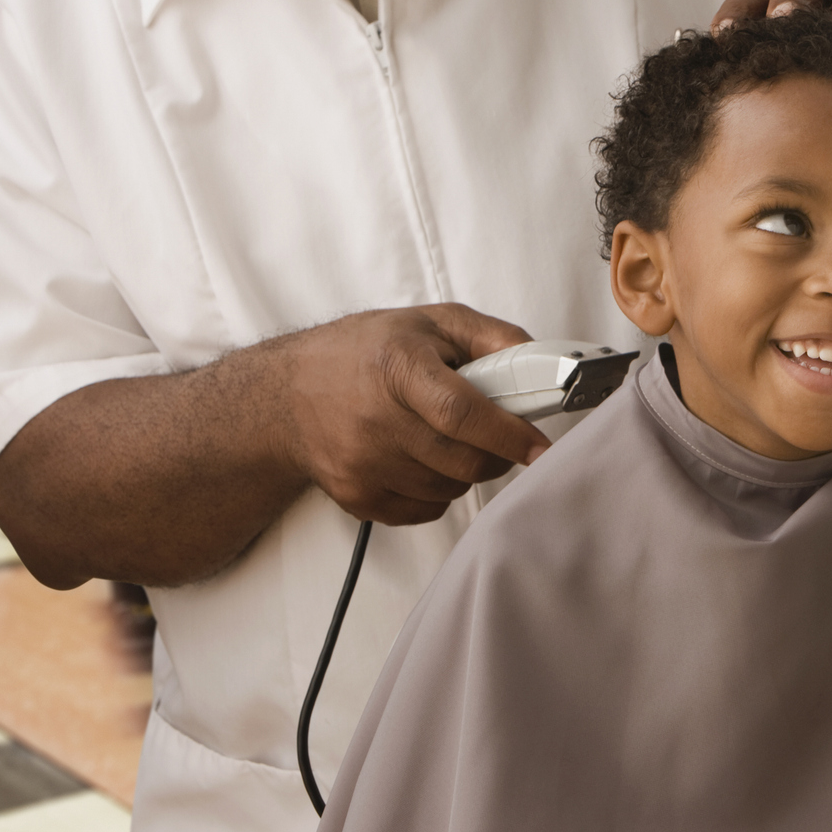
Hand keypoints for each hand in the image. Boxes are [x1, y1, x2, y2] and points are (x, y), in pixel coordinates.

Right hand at [276, 304, 548, 525]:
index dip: (508, 434)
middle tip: (499, 436)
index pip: (461, 413)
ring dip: (466, 469)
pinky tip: (421, 458)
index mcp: (397, 366)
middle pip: (463, 460)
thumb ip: (494, 337)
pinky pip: (425, 510)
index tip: (540, 446)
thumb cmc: (367, 352)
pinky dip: (438, 489)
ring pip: (450, 488)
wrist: (286, 394)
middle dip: (497, 454)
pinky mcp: (355, 497)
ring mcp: (361, 464)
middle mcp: (375, 419)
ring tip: (447, 438)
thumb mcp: (433, 322)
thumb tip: (545, 363)